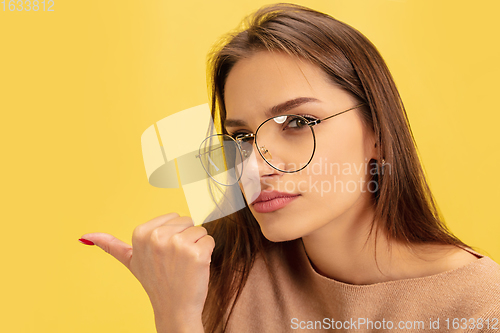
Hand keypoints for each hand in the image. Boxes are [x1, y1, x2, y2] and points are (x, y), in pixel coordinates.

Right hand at [79, 213, 213, 332]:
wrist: (174, 309)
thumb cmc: (155, 282)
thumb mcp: (131, 262)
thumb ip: (111, 246)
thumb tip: (85, 236)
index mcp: (141, 233)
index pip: (174, 217)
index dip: (173, 235)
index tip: (163, 255)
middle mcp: (157, 236)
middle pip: (188, 221)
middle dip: (185, 239)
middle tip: (175, 262)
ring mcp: (177, 245)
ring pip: (200, 231)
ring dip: (197, 247)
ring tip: (184, 265)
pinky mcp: (197, 253)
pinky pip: (210, 241)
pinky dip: (207, 254)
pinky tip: (195, 269)